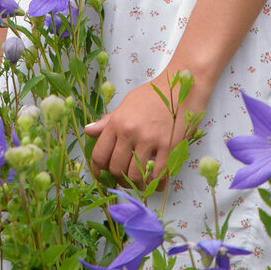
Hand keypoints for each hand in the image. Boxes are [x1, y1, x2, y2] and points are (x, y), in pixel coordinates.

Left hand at [83, 71, 206, 190]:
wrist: (182, 85)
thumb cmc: (153, 94)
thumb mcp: (126, 104)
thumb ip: (108, 121)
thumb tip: (88, 131)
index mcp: (117, 122)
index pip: (100, 155)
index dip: (99, 171)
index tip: (103, 177)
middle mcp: (130, 132)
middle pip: (116, 169)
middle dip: (118, 180)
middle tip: (125, 180)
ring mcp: (150, 140)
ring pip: (136, 175)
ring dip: (137, 184)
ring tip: (140, 182)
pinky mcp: (170, 146)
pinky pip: (159, 175)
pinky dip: (156, 184)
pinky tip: (156, 183)